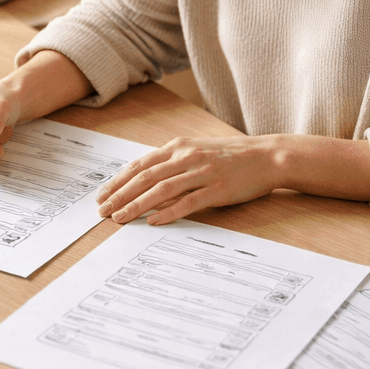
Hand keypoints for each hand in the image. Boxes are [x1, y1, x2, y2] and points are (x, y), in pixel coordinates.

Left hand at [96, 135, 281, 225]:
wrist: (267, 156)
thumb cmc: (231, 156)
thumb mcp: (197, 151)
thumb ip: (172, 163)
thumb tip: (145, 182)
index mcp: (179, 146)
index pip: (140, 165)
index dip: (118, 181)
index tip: (103, 195)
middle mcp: (187, 157)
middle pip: (145, 177)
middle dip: (120, 195)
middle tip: (103, 211)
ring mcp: (202, 172)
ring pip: (161, 190)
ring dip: (137, 205)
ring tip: (120, 218)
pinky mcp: (217, 189)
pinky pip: (188, 202)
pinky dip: (168, 212)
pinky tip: (153, 222)